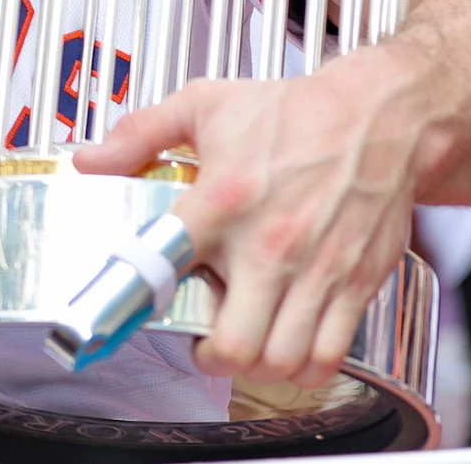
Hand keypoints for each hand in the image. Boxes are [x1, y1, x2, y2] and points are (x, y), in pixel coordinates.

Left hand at [76, 48, 435, 384]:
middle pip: (235, 345)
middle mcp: (270, 244)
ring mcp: (317, 270)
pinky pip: (331, 355)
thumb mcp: (203, 105)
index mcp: (222, 200)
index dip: (141, 297)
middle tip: (202, 341)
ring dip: (258, 365)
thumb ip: (139, 133)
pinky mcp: (357, 284)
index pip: (167, 266)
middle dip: (211, 356)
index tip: (132, 306)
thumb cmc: (293, 113)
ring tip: (245, 344)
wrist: (381, 117)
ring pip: (282, 360)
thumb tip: (89, 161)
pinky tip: (288, 344)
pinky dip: (305, 366)